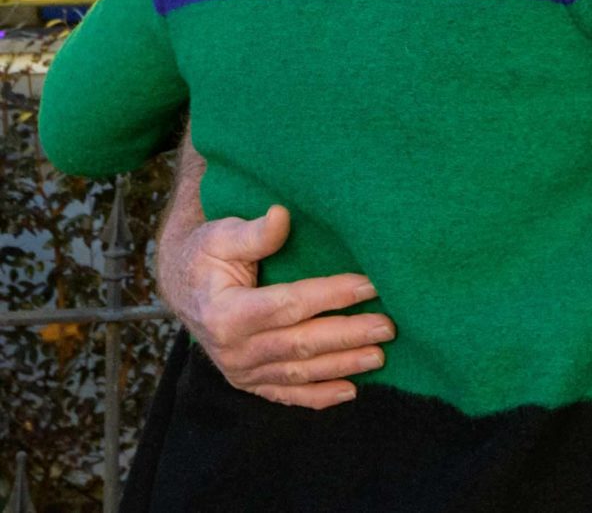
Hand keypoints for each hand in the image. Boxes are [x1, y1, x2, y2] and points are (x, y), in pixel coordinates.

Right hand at [159, 203, 393, 408]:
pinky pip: (285, 394)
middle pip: (300, 343)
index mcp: (225, 313)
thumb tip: (281, 215)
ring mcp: (240, 370)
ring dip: (342, 365)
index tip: (371, 285)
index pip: (289, 305)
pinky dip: (317, 397)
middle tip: (388, 326)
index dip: (332, 295)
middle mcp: (232, 349)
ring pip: (299, 372)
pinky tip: (349, 391)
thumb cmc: (207, 255)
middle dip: (348, 335)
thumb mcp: (221, 236)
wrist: (184, 287)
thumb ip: (254, 233)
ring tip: (380, 356)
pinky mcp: (248, 381)